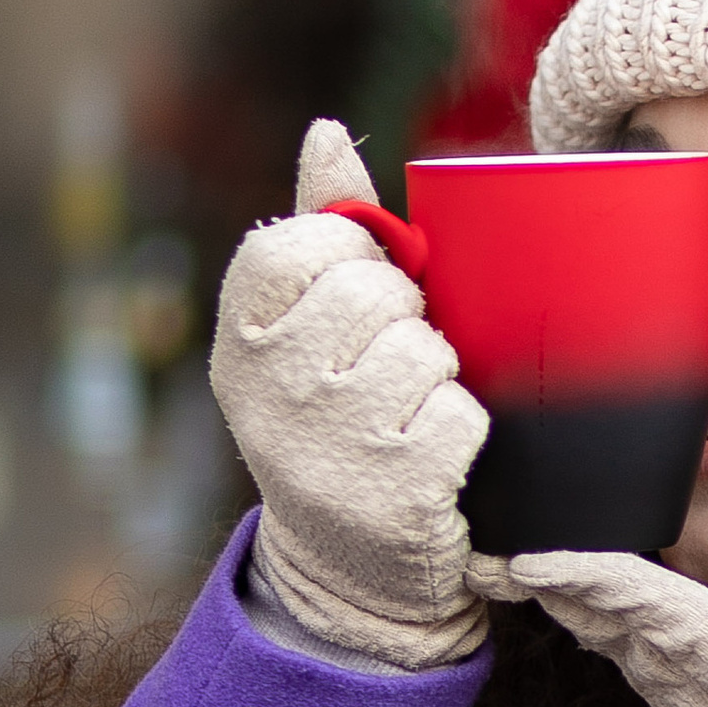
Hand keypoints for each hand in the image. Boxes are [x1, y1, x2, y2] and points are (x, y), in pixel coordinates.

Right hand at [211, 119, 491, 670]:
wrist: (349, 574)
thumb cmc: (336, 425)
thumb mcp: (304, 336)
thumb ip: (320, 227)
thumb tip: (326, 132)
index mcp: (240, 341)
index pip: (301, 243)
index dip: (353, 258)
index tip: (359, 298)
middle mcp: (270, 390)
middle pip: (378, 292)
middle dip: (407, 323)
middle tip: (389, 371)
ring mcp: (328, 444)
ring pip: (428, 352)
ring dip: (441, 380)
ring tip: (408, 418)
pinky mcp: (394, 492)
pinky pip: (464, 415)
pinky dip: (467, 434)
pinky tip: (433, 462)